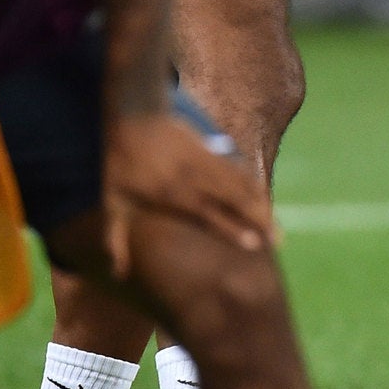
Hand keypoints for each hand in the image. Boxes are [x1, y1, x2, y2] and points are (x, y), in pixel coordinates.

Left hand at [102, 112, 272, 277]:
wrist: (135, 115)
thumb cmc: (119, 162)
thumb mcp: (111, 200)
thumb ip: (115, 238)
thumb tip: (115, 274)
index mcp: (171, 195)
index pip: (209, 216)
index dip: (232, 230)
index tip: (254, 244)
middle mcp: (195, 180)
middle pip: (235, 201)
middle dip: (258, 220)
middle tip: (277, 240)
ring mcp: (207, 163)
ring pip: (242, 186)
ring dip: (261, 205)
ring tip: (275, 225)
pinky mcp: (212, 150)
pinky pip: (238, 169)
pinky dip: (253, 184)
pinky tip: (263, 196)